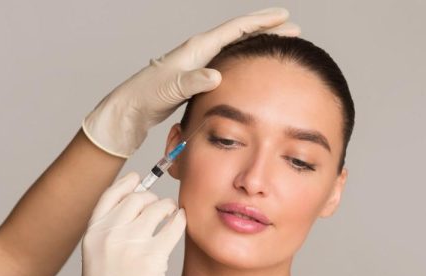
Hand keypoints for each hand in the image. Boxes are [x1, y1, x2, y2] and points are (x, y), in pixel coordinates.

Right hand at [62, 171, 185, 275]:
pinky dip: (179, 220)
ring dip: (167, 207)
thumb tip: (135, 203)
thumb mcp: (96, 255)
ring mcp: (131, 245)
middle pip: (136, 199)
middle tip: (159, 205)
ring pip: (156, 208)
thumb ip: (109, 230)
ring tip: (171, 213)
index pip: (110, 195)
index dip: (126, 183)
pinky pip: (172, 226)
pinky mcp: (153, 257)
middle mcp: (109, 234)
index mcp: (93, 233)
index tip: (138, 179)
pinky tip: (180, 221)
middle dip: (151, 199)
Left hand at [82, 7, 299, 157]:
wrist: (132, 107)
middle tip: (292, 29)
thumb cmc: (148, 96)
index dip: (261, 22)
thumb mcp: (171, 88)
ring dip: (258, 43)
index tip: (284, 17)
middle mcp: (200, 51)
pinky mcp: (198, 75)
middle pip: (240, 34)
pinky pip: (229, 62)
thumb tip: (215, 75)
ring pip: (236, 47)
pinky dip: (245, 59)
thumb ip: (193, 81)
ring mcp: (200, 62)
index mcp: (198, 48)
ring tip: (278, 44)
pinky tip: (252, 67)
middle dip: (267, 29)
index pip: (236, 29)